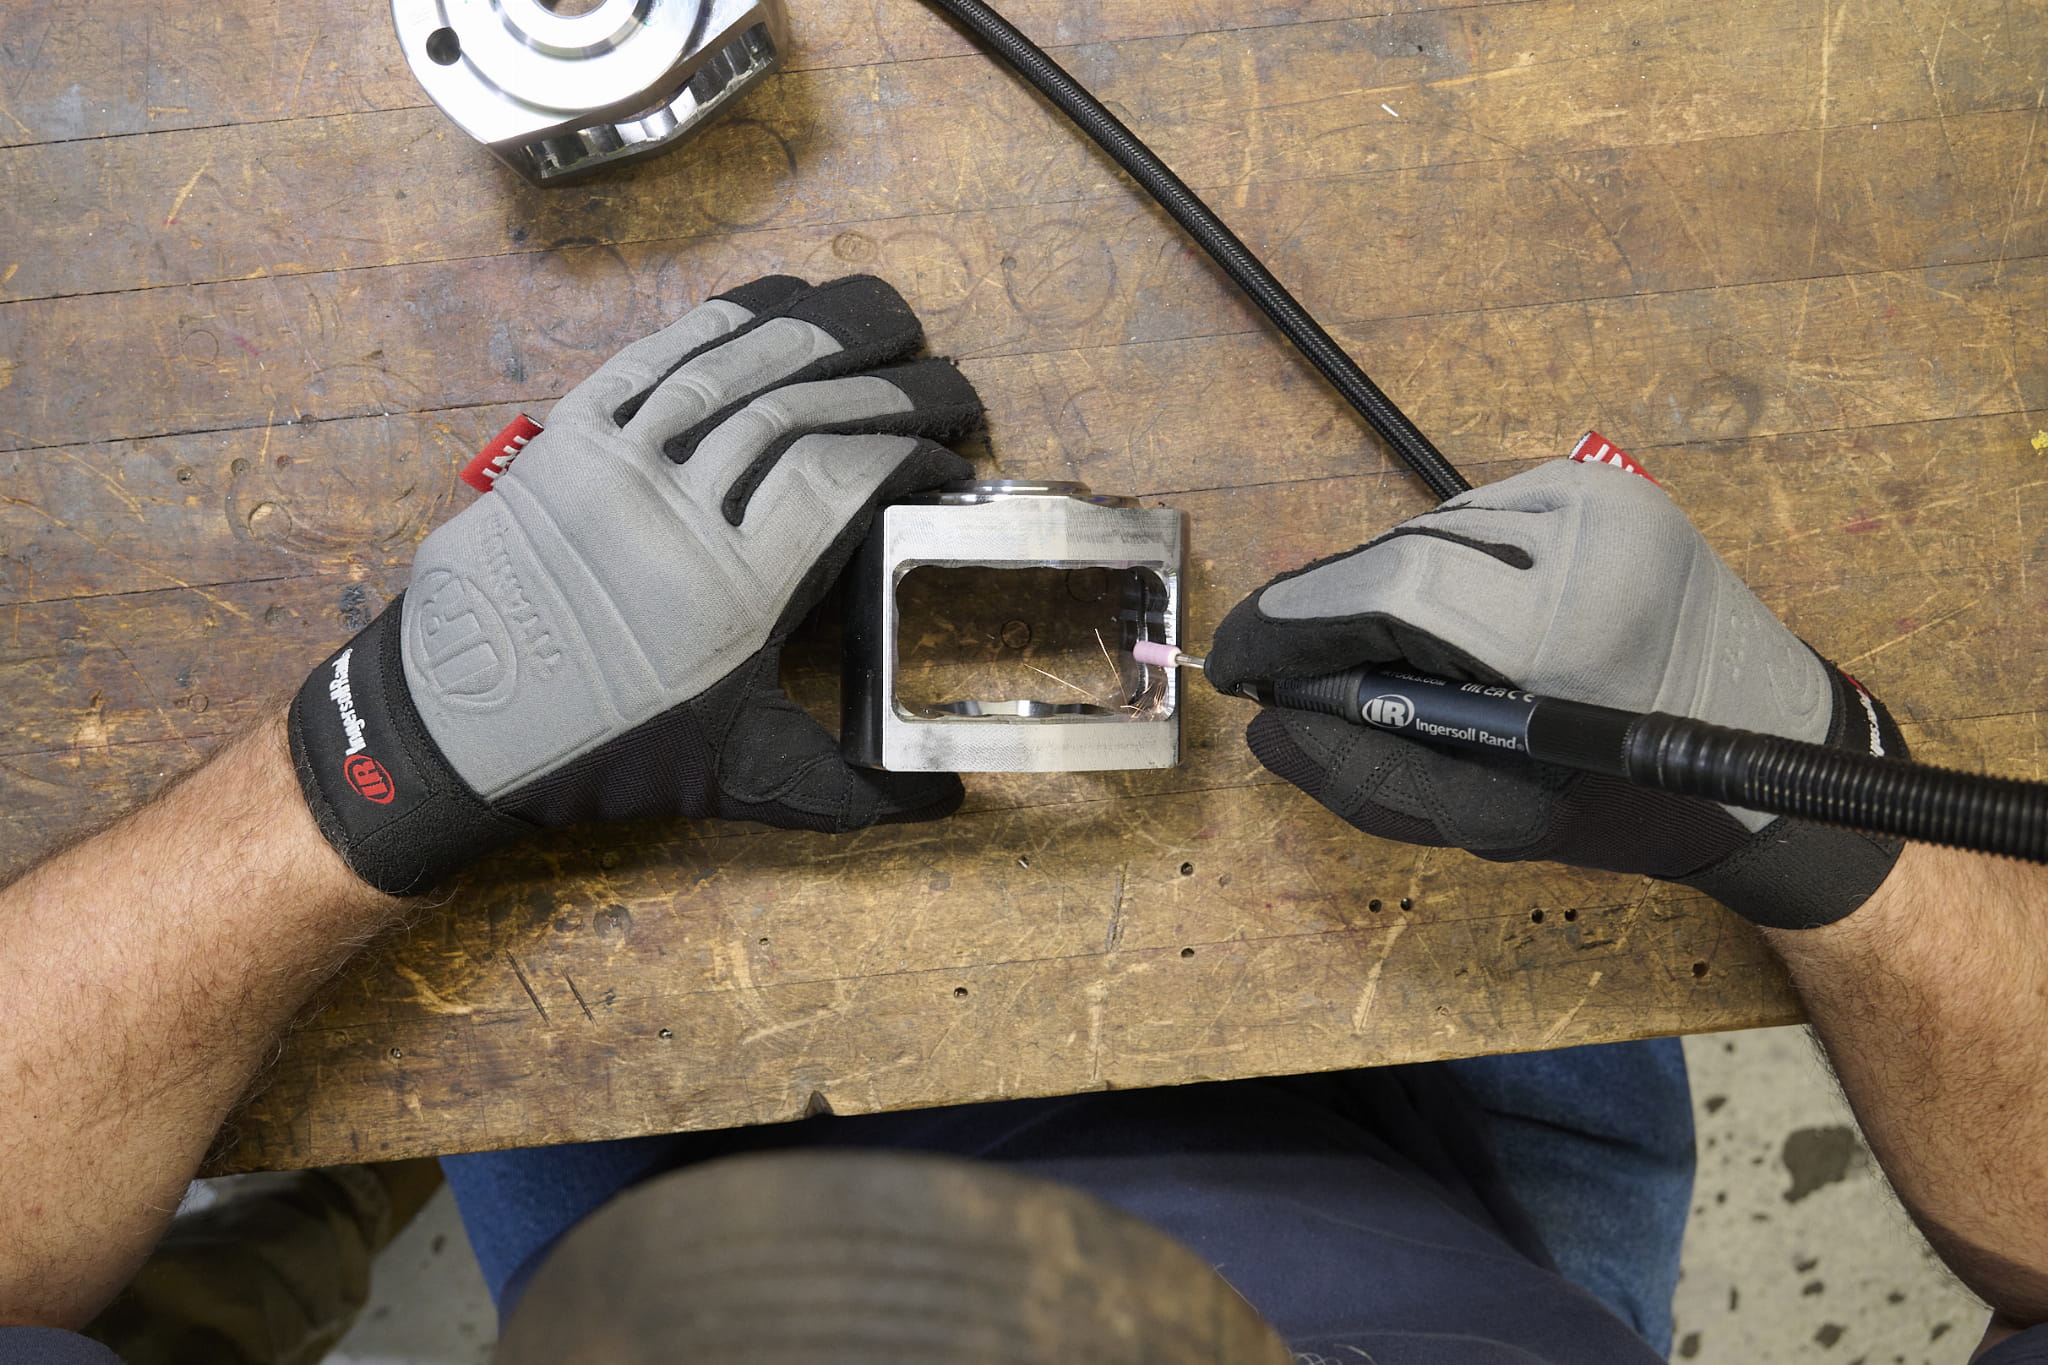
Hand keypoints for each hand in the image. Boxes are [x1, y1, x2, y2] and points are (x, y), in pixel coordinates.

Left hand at [288, 275, 984, 893]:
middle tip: (954, 385)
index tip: (952, 462)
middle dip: (895, 382)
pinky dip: (724, 320)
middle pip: (804, 406)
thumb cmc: (603, 754)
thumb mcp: (736, 778)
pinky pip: (655, 356)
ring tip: (891, 320)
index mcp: (732, 589)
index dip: (914, 450)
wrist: (456, 730)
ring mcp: (617, 462)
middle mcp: (676, 509)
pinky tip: (779, 305)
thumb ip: (847, 791)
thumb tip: (949, 804)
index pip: (846, 474)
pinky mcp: (569, 435)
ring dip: (824, 331)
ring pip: (735, 366)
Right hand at [1205, 457, 1906, 928]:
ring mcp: (1604, 505)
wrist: (1771, 755)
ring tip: (1376, 655)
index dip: (1293, 623)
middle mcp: (1588, 543)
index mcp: (1570, 632)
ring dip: (1383, 589)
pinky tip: (1449, 619)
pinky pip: (1480, 518)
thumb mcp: (1495, 820)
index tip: (1239, 663)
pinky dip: (1440, 566)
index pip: (1386, 592)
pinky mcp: (1609, 490)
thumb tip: (1271, 724)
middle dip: (1330, 611)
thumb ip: (1369, 775)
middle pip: (1399, 555)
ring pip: (1432, 530)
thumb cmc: (1636, 804)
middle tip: (1293, 670)